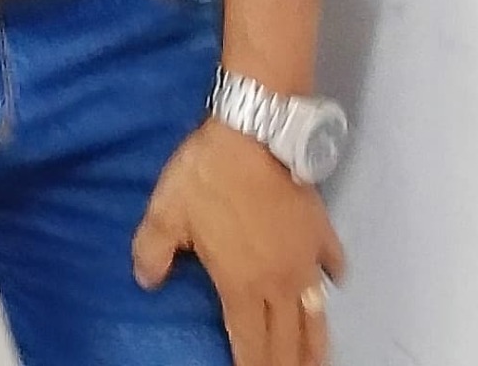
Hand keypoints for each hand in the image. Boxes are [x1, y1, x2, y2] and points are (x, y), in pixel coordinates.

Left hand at [135, 122, 344, 365]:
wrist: (257, 136)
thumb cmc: (208, 176)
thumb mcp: (165, 213)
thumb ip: (152, 251)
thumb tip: (145, 280)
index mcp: (243, 285)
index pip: (251, 342)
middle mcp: (282, 281)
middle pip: (290, 338)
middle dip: (287, 364)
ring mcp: (307, 259)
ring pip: (318, 314)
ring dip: (316, 342)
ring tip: (317, 360)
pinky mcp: (321, 233)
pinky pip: (332, 267)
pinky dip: (331, 283)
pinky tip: (329, 287)